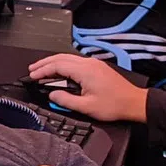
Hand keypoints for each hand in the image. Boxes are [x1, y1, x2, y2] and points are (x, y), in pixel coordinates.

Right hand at [26, 54, 147, 123]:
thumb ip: (66, 100)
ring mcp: (93, 64)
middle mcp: (89, 64)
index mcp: (85, 71)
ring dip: (53, 63)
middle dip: (44, 63)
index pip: (57, 66)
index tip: (32, 76)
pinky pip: (76, 62)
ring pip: (68, 58)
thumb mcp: (86, 107)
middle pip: (60, 58)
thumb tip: (52, 95)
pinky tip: (60, 71)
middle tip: (32, 70)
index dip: (42, 70)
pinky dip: (64, 65)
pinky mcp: (97, 67)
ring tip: (42, 70)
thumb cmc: (115, 105)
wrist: (133, 103)